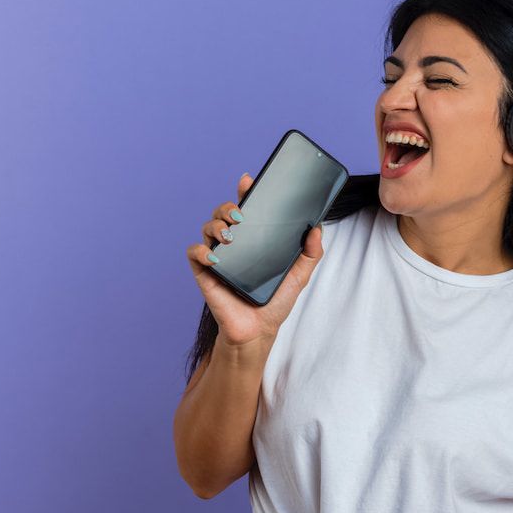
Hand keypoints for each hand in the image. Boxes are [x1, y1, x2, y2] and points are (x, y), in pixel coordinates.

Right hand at [186, 172, 324, 346]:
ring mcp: (218, 257)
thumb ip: (310, 253)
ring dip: (215, 225)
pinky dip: (201, 251)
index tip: (248, 181)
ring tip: (230, 235)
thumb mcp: (298, 276)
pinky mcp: (204, 273)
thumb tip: (317, 228)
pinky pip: (194, 253)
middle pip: (223, 214)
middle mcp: (234, 245)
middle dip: (228, 206)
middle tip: (241, 215)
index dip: (245, 192)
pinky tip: (214, 257)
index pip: (246, 210)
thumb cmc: (274, 303)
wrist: (258, 331)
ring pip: (207, 227)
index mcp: (254, 240)